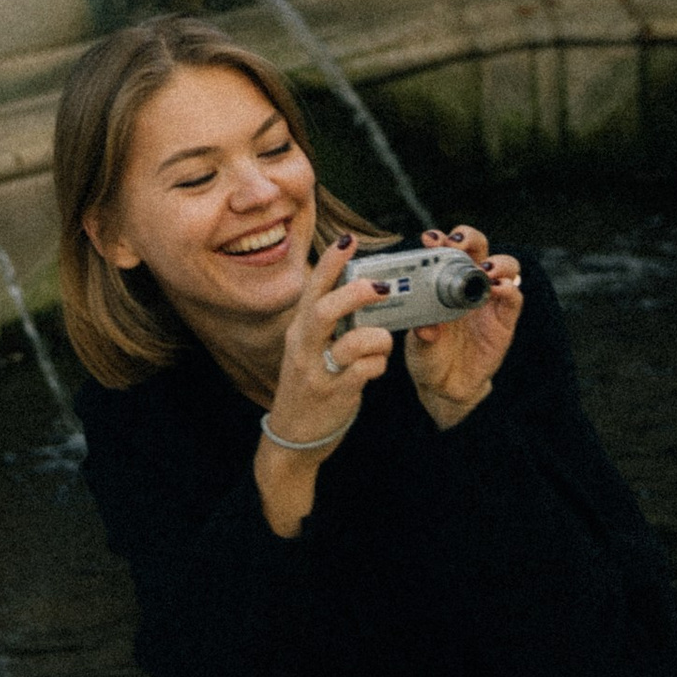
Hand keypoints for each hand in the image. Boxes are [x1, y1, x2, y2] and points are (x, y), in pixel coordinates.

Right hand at [253, 237, 391, 536]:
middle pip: (324, 309)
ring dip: (376, 337)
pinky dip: (378, 366)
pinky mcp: (333, 395)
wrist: (293, 438)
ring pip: (350, 343)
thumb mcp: (310, 349)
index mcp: (299, 330)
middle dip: (355, 293)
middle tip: (382, 286)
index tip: (349, 238)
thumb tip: (361, 290)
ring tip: (383, 340)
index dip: (331, 262)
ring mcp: (317, 373)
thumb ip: (329, 323)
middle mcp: (303, 348)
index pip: (313, 289)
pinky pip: (364, 372)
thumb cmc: (309, 386)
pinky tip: (376, 370)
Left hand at [404, 225, 521, 429]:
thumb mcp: (418, 346)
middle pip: (478, 248)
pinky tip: (500, 289)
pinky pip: (514, 298)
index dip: (442, 240)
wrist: (447, 387)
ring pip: (504, 267)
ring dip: (497, 262)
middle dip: (470, 238)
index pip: (447, 251)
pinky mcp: (505, 321)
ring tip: (485, 270)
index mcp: (442, 283)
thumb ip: (423, 335)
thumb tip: (427, 329)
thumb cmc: (429, 358)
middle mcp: (468, 285)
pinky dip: (510, 289)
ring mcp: (489, 301)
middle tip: (458, 243)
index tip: (431, 239)